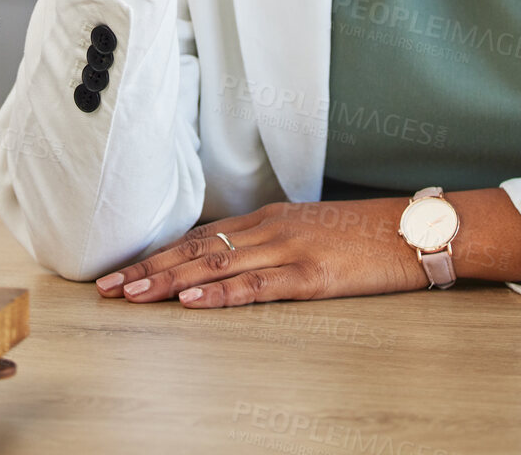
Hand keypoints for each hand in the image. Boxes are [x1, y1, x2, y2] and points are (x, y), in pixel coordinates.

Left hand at [93, 199, 429, 307]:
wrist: (413, 230)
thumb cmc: (365, 235)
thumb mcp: (310, 230)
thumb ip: (271, 241)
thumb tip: (232, 258)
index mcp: (268, 218)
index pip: (199, 236)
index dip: (157, 253)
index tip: (121, 270)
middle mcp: (270, 229)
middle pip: (196, 249)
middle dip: (148, 268)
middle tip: (107, 287)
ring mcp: (289, 251)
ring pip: (215, 266)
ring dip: (168, 281)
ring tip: (131, 295)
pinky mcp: (311, 277)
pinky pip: (257, 287)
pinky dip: (220, 294)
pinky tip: (192, 301)